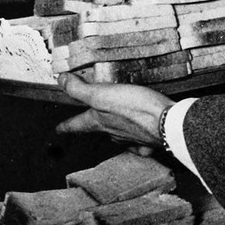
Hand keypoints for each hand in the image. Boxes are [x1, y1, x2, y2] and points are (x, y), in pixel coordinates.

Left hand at [56, 73, 174, 148]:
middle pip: (97, 130)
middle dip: (91, 126)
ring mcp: (131, 138)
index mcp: (100, 122)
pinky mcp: (148, 140)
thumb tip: (61, 81)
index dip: (66, 125)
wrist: (166, 123)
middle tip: (86, 123)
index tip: (58, 129)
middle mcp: (113, 132)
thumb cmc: (136, 108)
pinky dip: (136, 139)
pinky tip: (140, 135)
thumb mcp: (103, 94)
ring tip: (113, 123)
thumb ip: (81, 89)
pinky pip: (138, 143)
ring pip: (116, 135)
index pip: (77, 124)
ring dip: (112, 130)